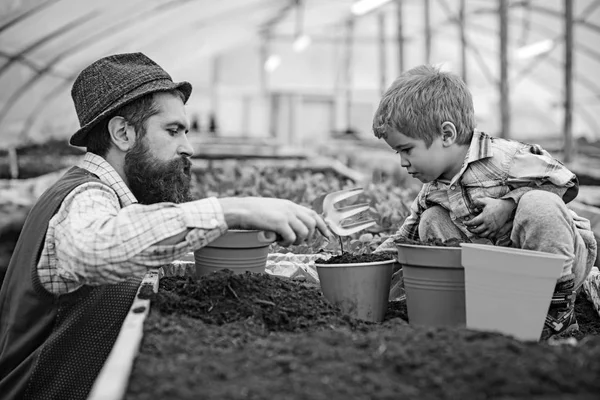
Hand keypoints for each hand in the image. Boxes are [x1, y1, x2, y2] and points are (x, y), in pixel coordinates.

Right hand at [218, 197, 332, 246]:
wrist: (241, 209)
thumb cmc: (254, 213)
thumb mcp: (274, 211)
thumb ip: (285, 216)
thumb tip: (296, 230)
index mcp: (290, 205)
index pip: (313, 214)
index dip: (323, 225)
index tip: (328, 235)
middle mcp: (291, 209)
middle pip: (312, 224)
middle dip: (310, 236)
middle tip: (299, 242)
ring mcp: (286, 215)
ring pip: (304, 232)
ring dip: (297, 241)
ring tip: (285, 242)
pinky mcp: (279, 223)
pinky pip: (292, 237)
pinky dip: (287, 243)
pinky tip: (278, 242)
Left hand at [463, 197, 515, 238]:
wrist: (506, 207)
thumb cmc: (495, 204)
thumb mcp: (485, 200)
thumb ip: (476, 202)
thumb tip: (470, 206)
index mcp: (484, 217)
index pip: (473, 223)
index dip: (467, 223)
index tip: (465, 223)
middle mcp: (488, 224)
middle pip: (476, 230)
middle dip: (470, 230)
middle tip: (468, 228)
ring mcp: (493, 228)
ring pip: (483, 235)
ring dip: (477, 234)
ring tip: (474, 231)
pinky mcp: (497, 229)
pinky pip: (490, 236)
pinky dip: (485, 236)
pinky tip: (482, 233)